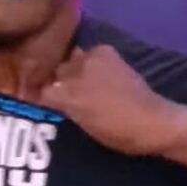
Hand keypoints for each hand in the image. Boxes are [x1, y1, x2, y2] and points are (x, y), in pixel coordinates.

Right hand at [39, 46, 181, 155]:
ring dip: (69, 68)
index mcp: (67, 95)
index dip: (35, 93)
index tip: (34, 96)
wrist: (152, 121)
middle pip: (53, 71)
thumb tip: (46, 94)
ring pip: (69, 60)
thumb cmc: (117, 133)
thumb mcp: (83, 125)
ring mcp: (91, 59)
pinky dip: (88, 61)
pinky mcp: (106, 51)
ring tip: (73, 79)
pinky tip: (92, 70)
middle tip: (55, 89)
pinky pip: (87, 53)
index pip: (38, 89)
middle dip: (52, 78)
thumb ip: (62, 106)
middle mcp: (75, 72)